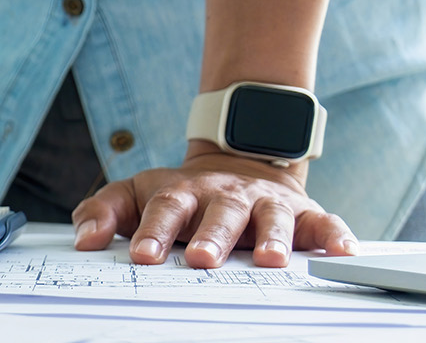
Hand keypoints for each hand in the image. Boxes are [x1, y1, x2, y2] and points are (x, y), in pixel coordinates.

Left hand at [70, 144, 357, 267]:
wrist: (239, 165)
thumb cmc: (183, 195)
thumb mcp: (136, 194)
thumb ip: (104, 211)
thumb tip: (83, 239)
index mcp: (183, 193)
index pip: (165, 210)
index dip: (155, 232)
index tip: (144, 257)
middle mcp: (226, 196)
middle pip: (218, 214)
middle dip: (211, 236)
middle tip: (201, 259)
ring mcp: (266, 203)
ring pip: (271, 217)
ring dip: (271, 237)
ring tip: (269, 260)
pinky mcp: (304, 214)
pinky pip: (323, 223)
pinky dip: (335, 235)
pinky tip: (341, 253)